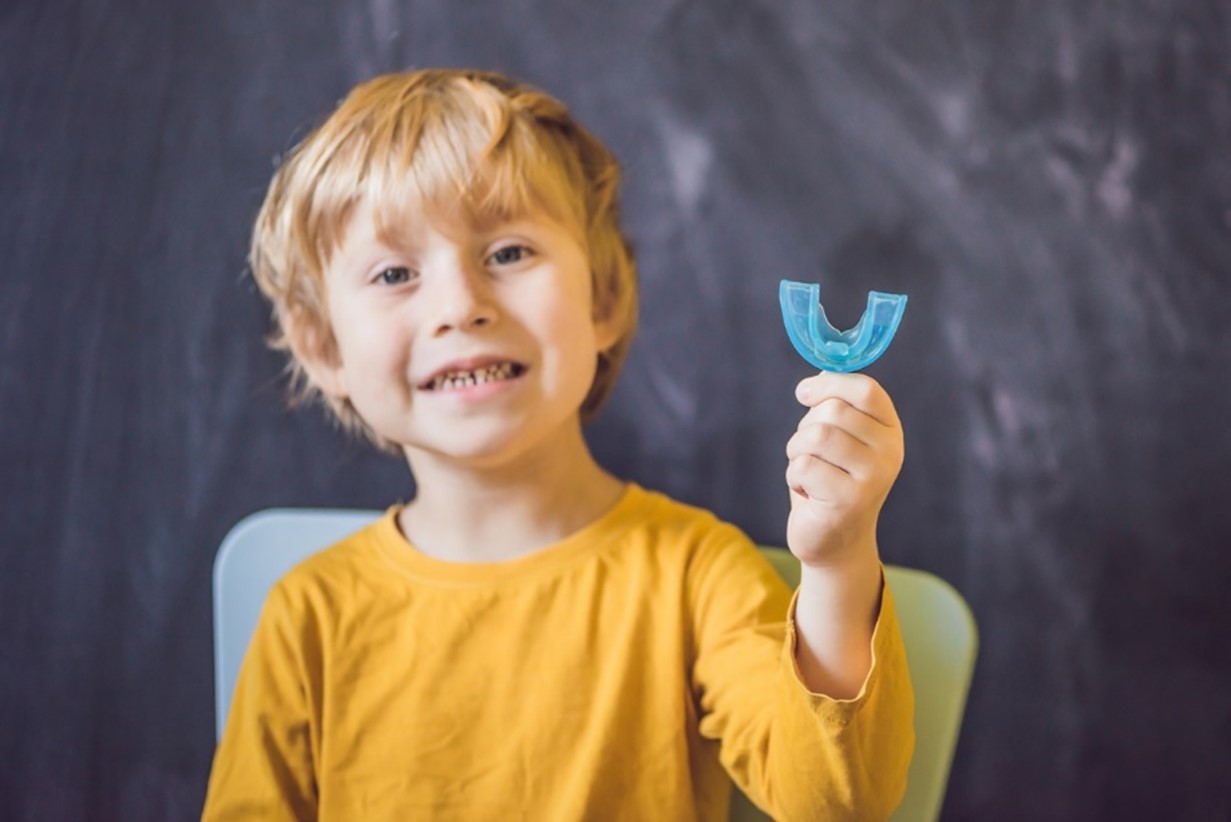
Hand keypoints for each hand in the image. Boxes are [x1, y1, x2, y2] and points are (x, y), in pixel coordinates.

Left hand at [785, 372, 903, 568]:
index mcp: (890, 432)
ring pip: (815, 436)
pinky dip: (794, 476)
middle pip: (832, 411)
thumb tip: (821, 373)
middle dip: (805, 428)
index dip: (829, 385)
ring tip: (808, 473)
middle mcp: (889, 453)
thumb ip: (835, 406)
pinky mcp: (849, 501)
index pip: (865, 390)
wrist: (836, 542)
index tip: (804, 393)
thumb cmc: (830, 481)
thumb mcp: (838, 439)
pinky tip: (808, 494)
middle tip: (809, 453)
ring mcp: (873, 478)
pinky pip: (803, 466)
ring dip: (796, 452)